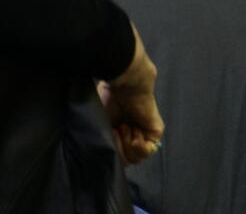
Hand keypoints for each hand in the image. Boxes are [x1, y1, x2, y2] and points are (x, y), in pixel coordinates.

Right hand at [101, 24, 164, 163]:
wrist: (127, 85)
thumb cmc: (108, 98)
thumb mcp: (98, 124)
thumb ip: (98, 139)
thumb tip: (88, 154)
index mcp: (120, 135)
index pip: (117, 159)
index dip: (109, 153)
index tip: (107, 134)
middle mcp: (133, 137)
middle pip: (126, 161)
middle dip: (116, 149)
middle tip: (114, 130)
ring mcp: (145, 135)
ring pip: (136, 158)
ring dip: (126, 145)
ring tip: (123, 127)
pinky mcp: (155, 131)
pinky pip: (148, 151)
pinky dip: (137, 145)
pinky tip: (133, 130)